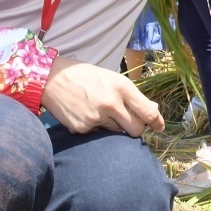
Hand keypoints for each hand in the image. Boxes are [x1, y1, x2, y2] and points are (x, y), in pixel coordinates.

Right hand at [42, 56, 164, 136]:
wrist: (51, 79)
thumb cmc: (86, 77)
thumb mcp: (112, 78)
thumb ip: (132, 95)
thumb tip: (154, 111)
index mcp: (121, 87)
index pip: (147, 112)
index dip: (157, 122)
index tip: (159, 126)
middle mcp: (110, 103)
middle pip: (136, 130)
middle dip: (136, 128)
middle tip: (128, 122)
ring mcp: (96, 117)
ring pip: (116, 132)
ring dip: (114, 125)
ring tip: (98, 109)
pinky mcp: (82, 128)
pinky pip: (98, 134)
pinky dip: (95, 127)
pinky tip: (85, 113)